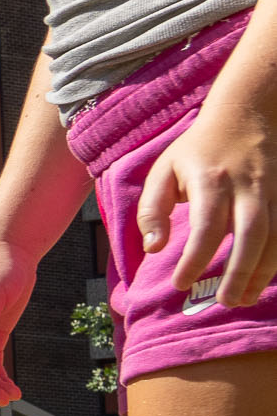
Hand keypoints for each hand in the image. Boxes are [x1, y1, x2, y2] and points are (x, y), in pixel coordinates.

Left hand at [144, 83, 276, 316]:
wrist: (249, 114)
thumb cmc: (198, 150)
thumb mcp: (163, 171)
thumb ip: (152, 210)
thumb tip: (153, 249)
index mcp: (211, 181)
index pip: (205, 228)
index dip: (194, 260)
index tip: (180, 284)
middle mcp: (247, 187)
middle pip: (251, 236)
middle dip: (239, 273)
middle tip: (224, 301)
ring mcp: (273, 190)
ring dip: (263, 272)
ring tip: (244, 298)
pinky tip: (265, 278)